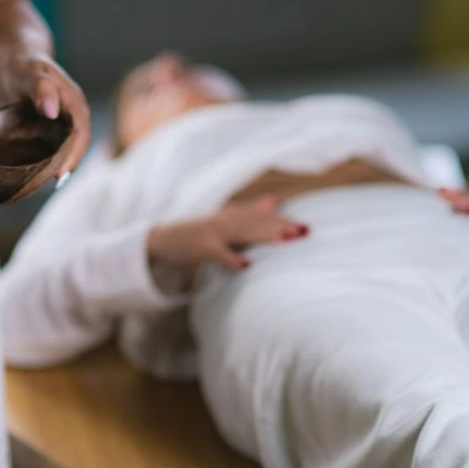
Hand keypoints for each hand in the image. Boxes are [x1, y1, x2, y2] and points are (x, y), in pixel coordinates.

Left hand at [2, 54, 90, 177]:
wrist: (12, 61)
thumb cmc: (20, 65)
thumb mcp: (27, 72)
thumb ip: (40, 87)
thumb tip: (52, 110)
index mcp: (72, 99)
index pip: (80, 133)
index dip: (72, 154)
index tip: (59, 173)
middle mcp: (74, 112)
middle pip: (78, 144)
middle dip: (67, 164)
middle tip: (51, 182)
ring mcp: (65, 121)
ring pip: (68, 148)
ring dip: (59, 164)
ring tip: (44, 182)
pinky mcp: (54, 128)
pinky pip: (58, 147)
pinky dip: (50, 159)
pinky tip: (38, 172)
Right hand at [146, 196, 309, 289]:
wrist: (162, 239)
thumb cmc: (197, 233)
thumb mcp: (225, 221)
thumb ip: (250, 212)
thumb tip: (274, 201)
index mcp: (232, 216)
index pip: (262, 218)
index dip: (284, 222)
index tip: (306, 229)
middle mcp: (224, 220)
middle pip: (257, 223)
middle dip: (281, 227)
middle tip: (304, 232)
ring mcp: (212, 232)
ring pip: (242, 233)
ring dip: (264, 236)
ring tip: (286, 240)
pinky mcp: (200, 247)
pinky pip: (219, 253)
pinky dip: (232, 259)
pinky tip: (248, 266)